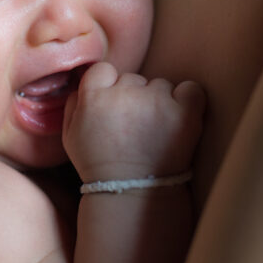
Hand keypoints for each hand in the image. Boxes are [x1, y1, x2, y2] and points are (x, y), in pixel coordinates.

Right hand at [62, 62, 205, 183]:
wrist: (132, 192)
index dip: (108, 86)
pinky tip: (178, 118)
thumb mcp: (70, 135)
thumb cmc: (99, 164)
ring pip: (160, 85)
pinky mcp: (184, 112)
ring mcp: (156, 101)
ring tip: (154, 131)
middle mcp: (125, 93)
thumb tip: (85, 82)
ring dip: (159, 102)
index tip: (112, 106)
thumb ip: (73, 104)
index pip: (103, 70)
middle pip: (133, 79)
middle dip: (134, 98)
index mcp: (94, 97)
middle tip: (133, 126)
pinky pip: (191, 90)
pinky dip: (188, 100)